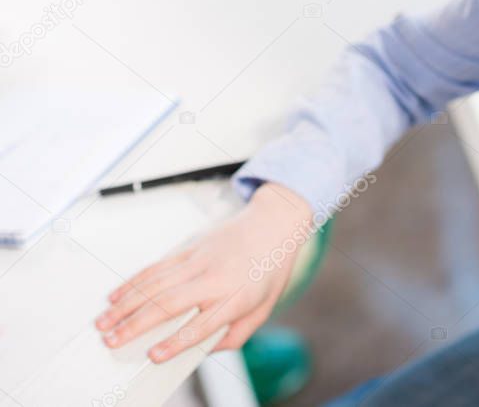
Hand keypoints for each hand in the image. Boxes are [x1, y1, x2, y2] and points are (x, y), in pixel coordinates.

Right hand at [94, 182, 314, 361]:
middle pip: (169, 304)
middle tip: (111, 342)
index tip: (153, 356)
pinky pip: (156, 266)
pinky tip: (116, 296)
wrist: (273, 224)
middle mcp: (215, 279)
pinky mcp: (189, 248)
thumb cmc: (268, 270)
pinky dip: (133, 282)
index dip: (176, 342)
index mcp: (236, 298)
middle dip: (136, 325)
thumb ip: (235, 335)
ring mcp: (199, 261)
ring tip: (104, 323)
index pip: (201, 325)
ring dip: (126, 305)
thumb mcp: (263, 310)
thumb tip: (204, 351)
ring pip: (155, 284)